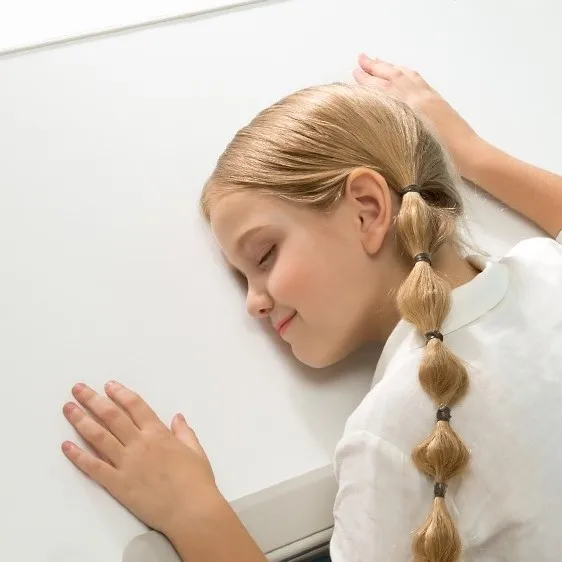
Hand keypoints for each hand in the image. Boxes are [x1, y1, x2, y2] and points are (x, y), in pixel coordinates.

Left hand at [61, 381, 217, 537]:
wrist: (191, 510)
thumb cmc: (197, 481)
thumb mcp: (195, 451)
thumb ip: (185, 432)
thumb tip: (177, 417)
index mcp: (158, 433)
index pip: (135, 406)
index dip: (120, 394)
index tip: (108, 385)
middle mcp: (139, 444)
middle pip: (112, 416)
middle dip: (93, 400)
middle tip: (78, 389)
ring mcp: (126, 463)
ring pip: (99, 437)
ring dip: (81, 420)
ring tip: (68, 408)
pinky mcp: (118, 484)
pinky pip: (94, 467)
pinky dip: (79, 456)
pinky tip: (66, 446)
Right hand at [353, 53, 483, 177]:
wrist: (469, 154)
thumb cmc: (441, 156)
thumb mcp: (410, 146)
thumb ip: (391, 130)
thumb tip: (372, 121)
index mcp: (411, 106)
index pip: (384, 89)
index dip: (367, 81)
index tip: (354, 73)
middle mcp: (418, 97)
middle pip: (393, 76)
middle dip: (375, 67)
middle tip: (360, 59)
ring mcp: (429, 96)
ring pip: (406, 75)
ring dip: (389, 67)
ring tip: (377, 61)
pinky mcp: (437, 100)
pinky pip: (417, 79)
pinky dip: (405, 73)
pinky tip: (401, 73)